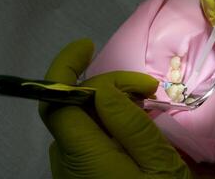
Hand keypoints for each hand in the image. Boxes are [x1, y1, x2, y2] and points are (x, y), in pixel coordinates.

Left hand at [39, 39, 191, 178]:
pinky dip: (110, 117)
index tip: (88, 47)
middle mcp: (68, 159)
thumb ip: (130, 126)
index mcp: (85, 157)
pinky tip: (134, 120)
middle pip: (72, 105)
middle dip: (106, 86)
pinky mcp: (81, 166)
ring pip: (82, 117)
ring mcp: (72, 164)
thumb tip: (105, 90)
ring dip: (111, 101)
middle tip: (144, 88)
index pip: (56, 101)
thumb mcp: (157, 165)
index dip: (64, 69)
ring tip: (144, 103)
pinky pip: (88, 131)